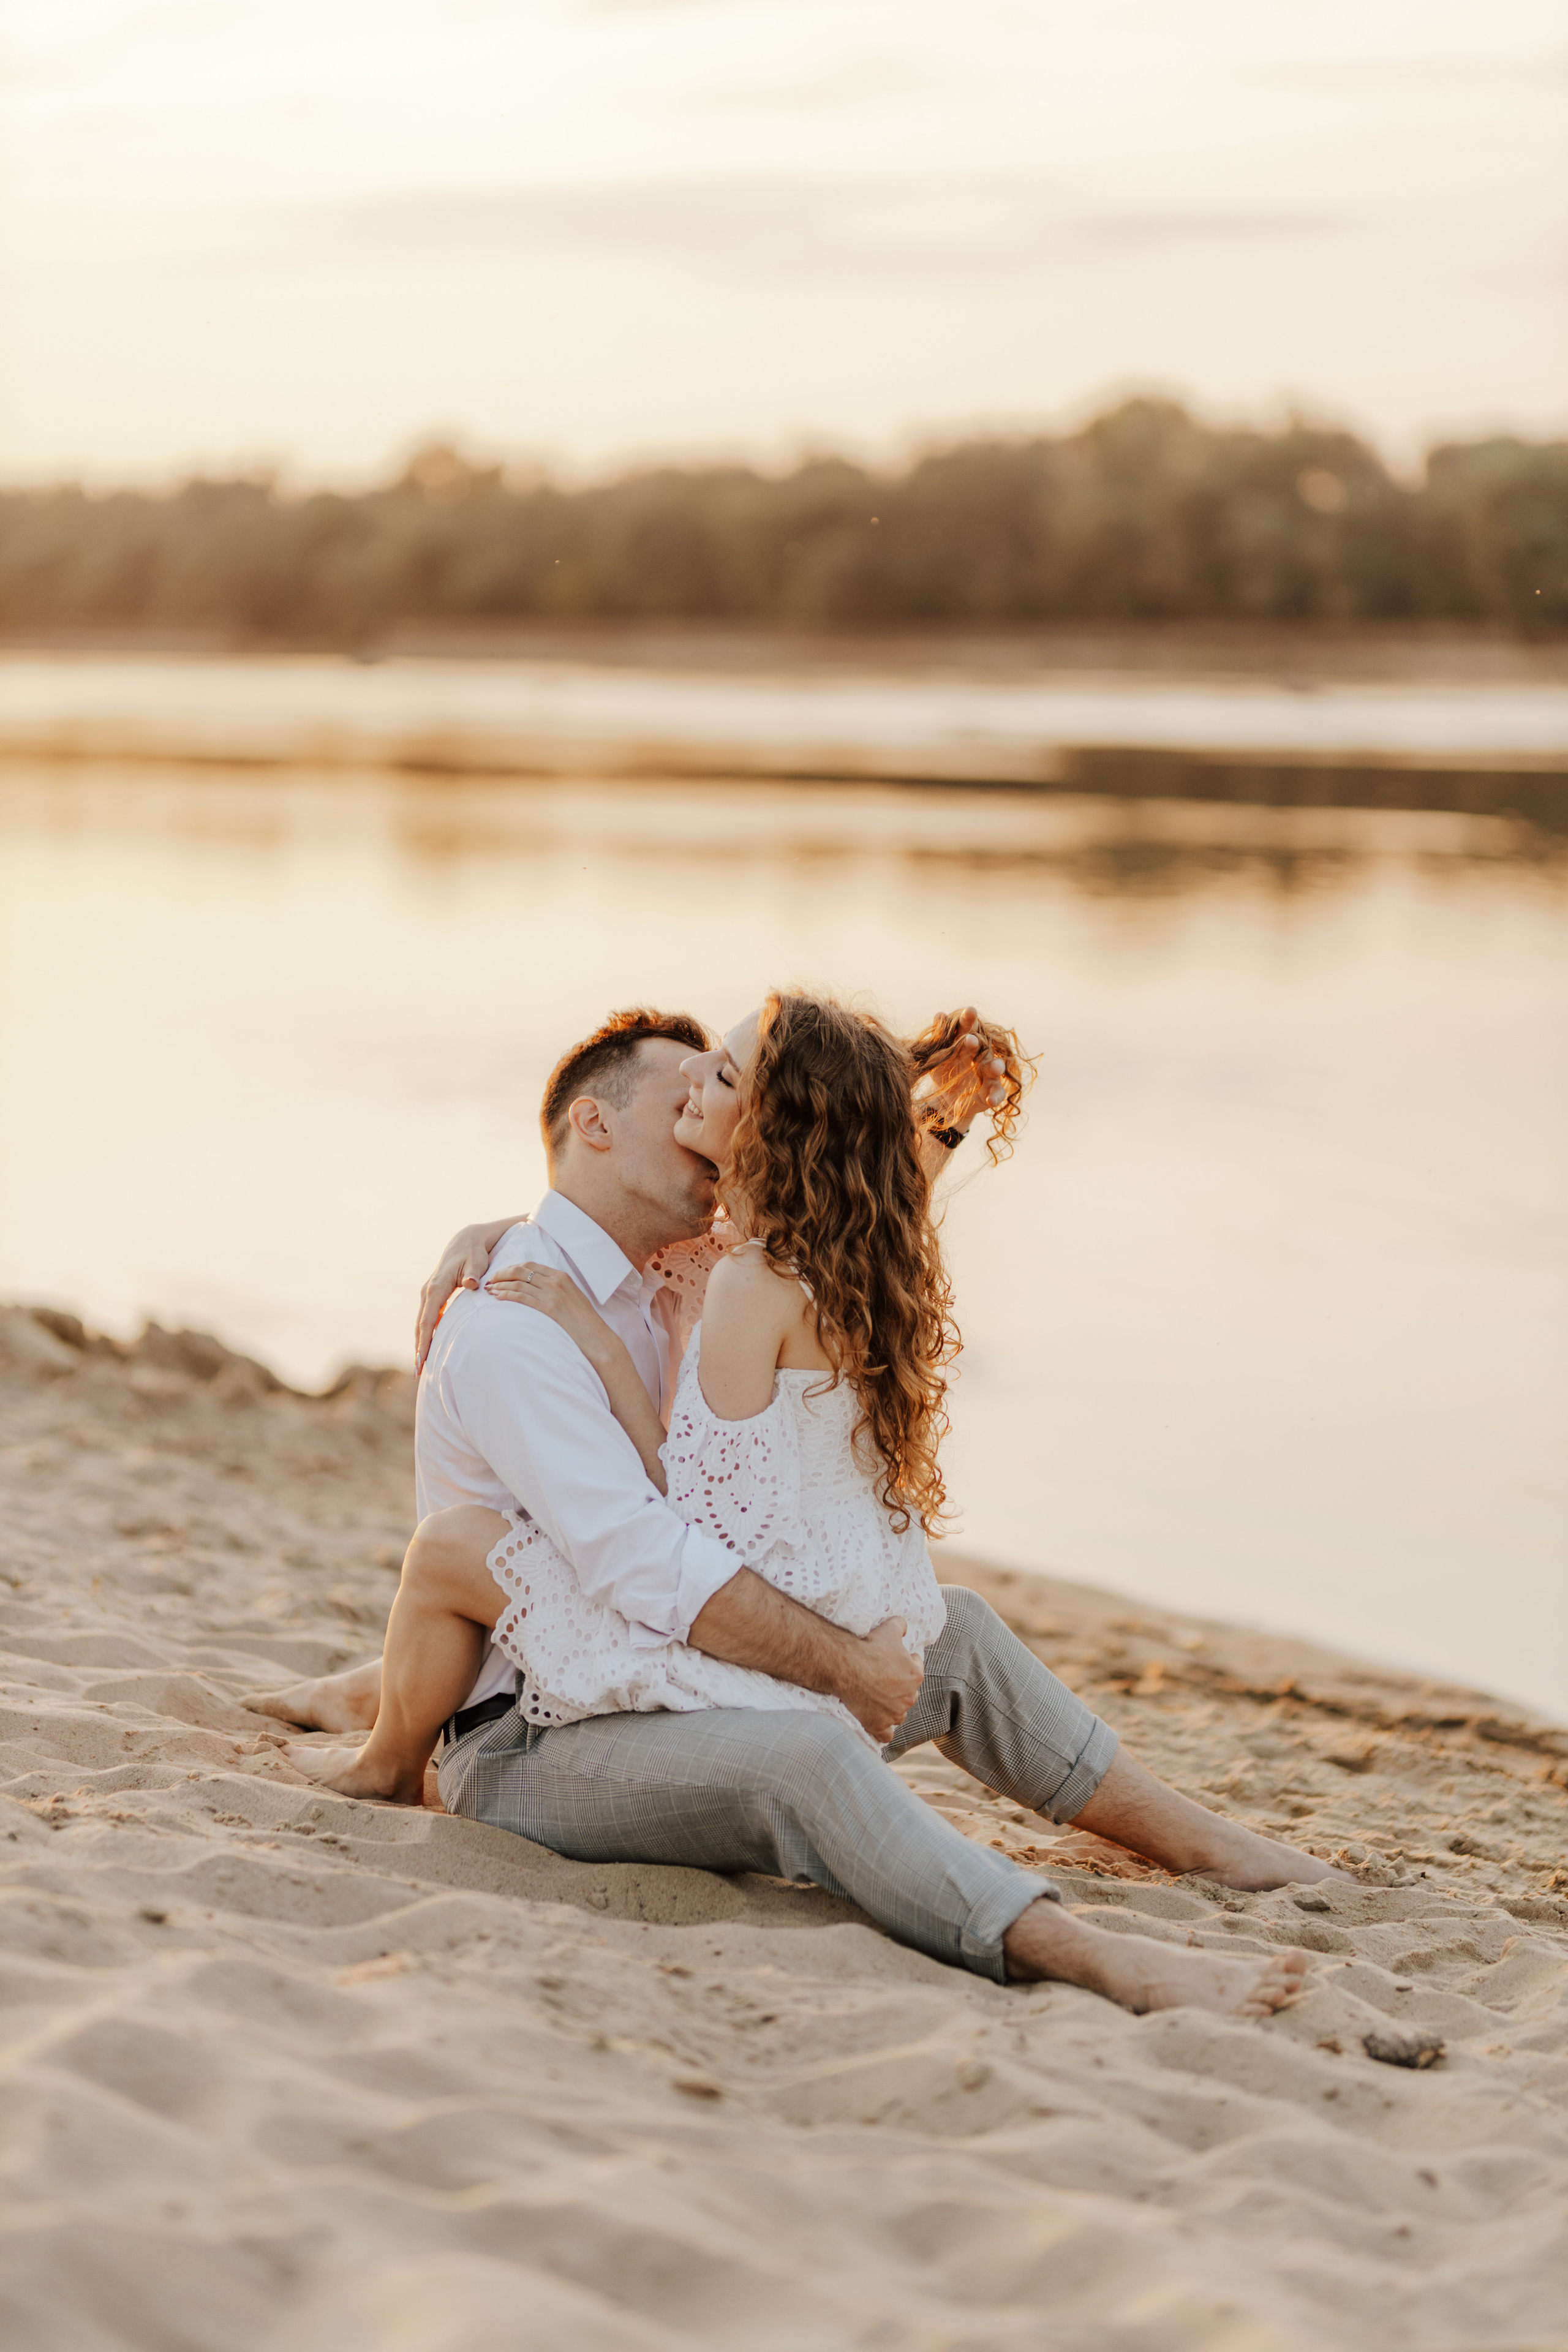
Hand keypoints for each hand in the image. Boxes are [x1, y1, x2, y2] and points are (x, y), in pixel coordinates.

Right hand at [415, 1214, 525, 1370]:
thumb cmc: (475, 1251)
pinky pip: (428, 1318)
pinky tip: (429, 1347)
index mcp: (436, 1287)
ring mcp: (430, 1293)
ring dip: (421, 1343)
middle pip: (421, 1325)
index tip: (422, 1360)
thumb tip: (470, 1284)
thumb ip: (474, 1272)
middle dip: (419, 1348)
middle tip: (419, 1372)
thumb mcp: (477, 1260)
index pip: (428, 1320)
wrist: (468, 1239)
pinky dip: (427, 1333)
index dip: (424, 1342)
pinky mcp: (435, 1296)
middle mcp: (428, 1291)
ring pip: (422, 1323)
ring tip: (421, 1366)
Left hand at [488, 1262, 617, 1367]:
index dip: (512, 1268)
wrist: (597, 1338)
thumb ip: (557, 1290)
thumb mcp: (572, 1299)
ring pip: (519, 1283)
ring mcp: (553, 1293)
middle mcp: (556, 1281)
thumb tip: (537, 1290)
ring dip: (501, 1285)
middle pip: (521, 1270)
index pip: (530, 1265)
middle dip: (502, 1273)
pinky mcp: (549, 1307)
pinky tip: (498, 1298)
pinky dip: (507, 1295)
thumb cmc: (585, 1322)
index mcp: (562, 1276)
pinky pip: (522, 1297)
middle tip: (491, 1280)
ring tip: (490, 1290)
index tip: (501, 1274)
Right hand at [840, 1616, 922, 1744]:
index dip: (906, 1662)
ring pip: (900, 1713)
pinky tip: (878, 1725)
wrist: (846, 1666)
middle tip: (885, 1679)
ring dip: (894, 1707)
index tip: (894, 1660)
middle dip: (901, 1686)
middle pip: (910, 1692)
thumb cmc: (869, 1647)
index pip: (917, 1667)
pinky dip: (884, 1731)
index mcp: (915, 1675)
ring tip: (880, 1699)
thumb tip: (904, 1627)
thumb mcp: (889, 1629)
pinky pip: (886, 1735)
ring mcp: (894, 1713)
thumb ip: (901, 1626)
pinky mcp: (878, 1725)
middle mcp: (909, 1697)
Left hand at [916, 1005, 1006, 1137]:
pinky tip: (991, 1100)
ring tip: (994, 1068)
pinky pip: (997, 1093)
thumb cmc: (944, 1070)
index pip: (969, 1028)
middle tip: (970, 1039)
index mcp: (968, 1043)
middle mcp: (981, 1055)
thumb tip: (940, 1015)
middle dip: (977, 1042)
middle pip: (983, 1045)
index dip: (968, 1020)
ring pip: (995, 1068)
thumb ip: (940, 1037)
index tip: (969, 1011)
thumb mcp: (938, 1055)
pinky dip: (995, 1096)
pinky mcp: (993, 1092)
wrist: (946, 1098)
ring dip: (995, 1067)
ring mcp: (989, 1074)